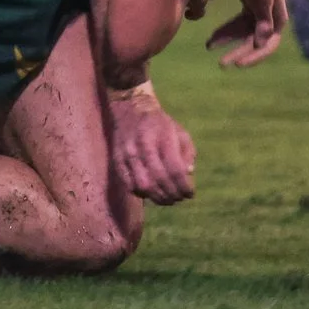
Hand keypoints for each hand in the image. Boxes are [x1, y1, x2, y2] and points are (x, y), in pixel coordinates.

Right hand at [106, 84, 196, 203]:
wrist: (131, 108)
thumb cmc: (161, 124)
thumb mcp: (180, 132)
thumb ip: (187, 153)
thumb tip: (188, 175)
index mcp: (162, 136)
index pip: (175, 169)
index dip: (184, 186)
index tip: (190, 193)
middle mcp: (143, 145)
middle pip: (160, 179)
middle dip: (173, 194)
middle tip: (180, 198)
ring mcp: (128, 153)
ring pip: (144, 186)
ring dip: (158, 198)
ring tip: (168, 200)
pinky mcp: (117, 160)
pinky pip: (129, 185)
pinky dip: (142, 194)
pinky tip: (151, 193)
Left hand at [205, 0, 287, 68]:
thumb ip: (263, 22)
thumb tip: (261, 44)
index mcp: (277, 20)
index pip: (268, 46)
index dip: (254, 57)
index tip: (238, 64)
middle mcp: (269, 20)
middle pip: (253, 42)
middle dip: (237, 52)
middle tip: (222, 63)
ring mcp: (258, 14)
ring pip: (242, 34)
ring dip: (228, 40)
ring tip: (210, 46)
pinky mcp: (248, 7)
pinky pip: (236, 24)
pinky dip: (226, 31)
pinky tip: (212, 37)